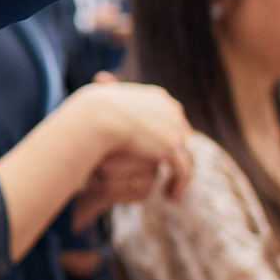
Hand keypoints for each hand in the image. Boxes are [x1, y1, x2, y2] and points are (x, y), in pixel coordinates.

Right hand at [65, 75, 195, 215]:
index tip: (160, 158)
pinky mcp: (172, 147)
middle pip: (185, 138)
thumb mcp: (103, 100)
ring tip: (172, 193)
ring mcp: (175, 128)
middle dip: (180, 158)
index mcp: (158, 98)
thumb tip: (102, 83)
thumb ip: (112, 99)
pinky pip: (183, 170)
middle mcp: (172, 111)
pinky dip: (180, 185)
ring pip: (187, 156)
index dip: (168, 140)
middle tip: (173, 177)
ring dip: (182, 176)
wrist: (95, 117)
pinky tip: (171, 196)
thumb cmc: (91, 110)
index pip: (173, 120)